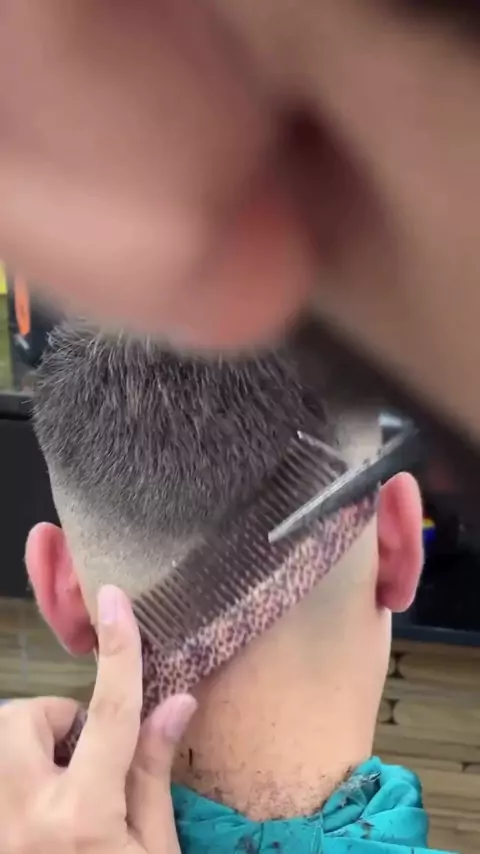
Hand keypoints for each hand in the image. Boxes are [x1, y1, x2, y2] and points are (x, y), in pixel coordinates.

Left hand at [0, 585, 196, 853]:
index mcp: (81, 818)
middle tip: (79, 759)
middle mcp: (23, 818)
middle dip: (52, 721)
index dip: (118, 649)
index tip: (115, 596)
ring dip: (26, 747)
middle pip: (22, 719)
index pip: (108, 714)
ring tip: (53, 787)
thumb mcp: (153, 851)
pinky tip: (32, 812)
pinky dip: (12, 772)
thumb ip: (151, 771)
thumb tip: (177, 700)